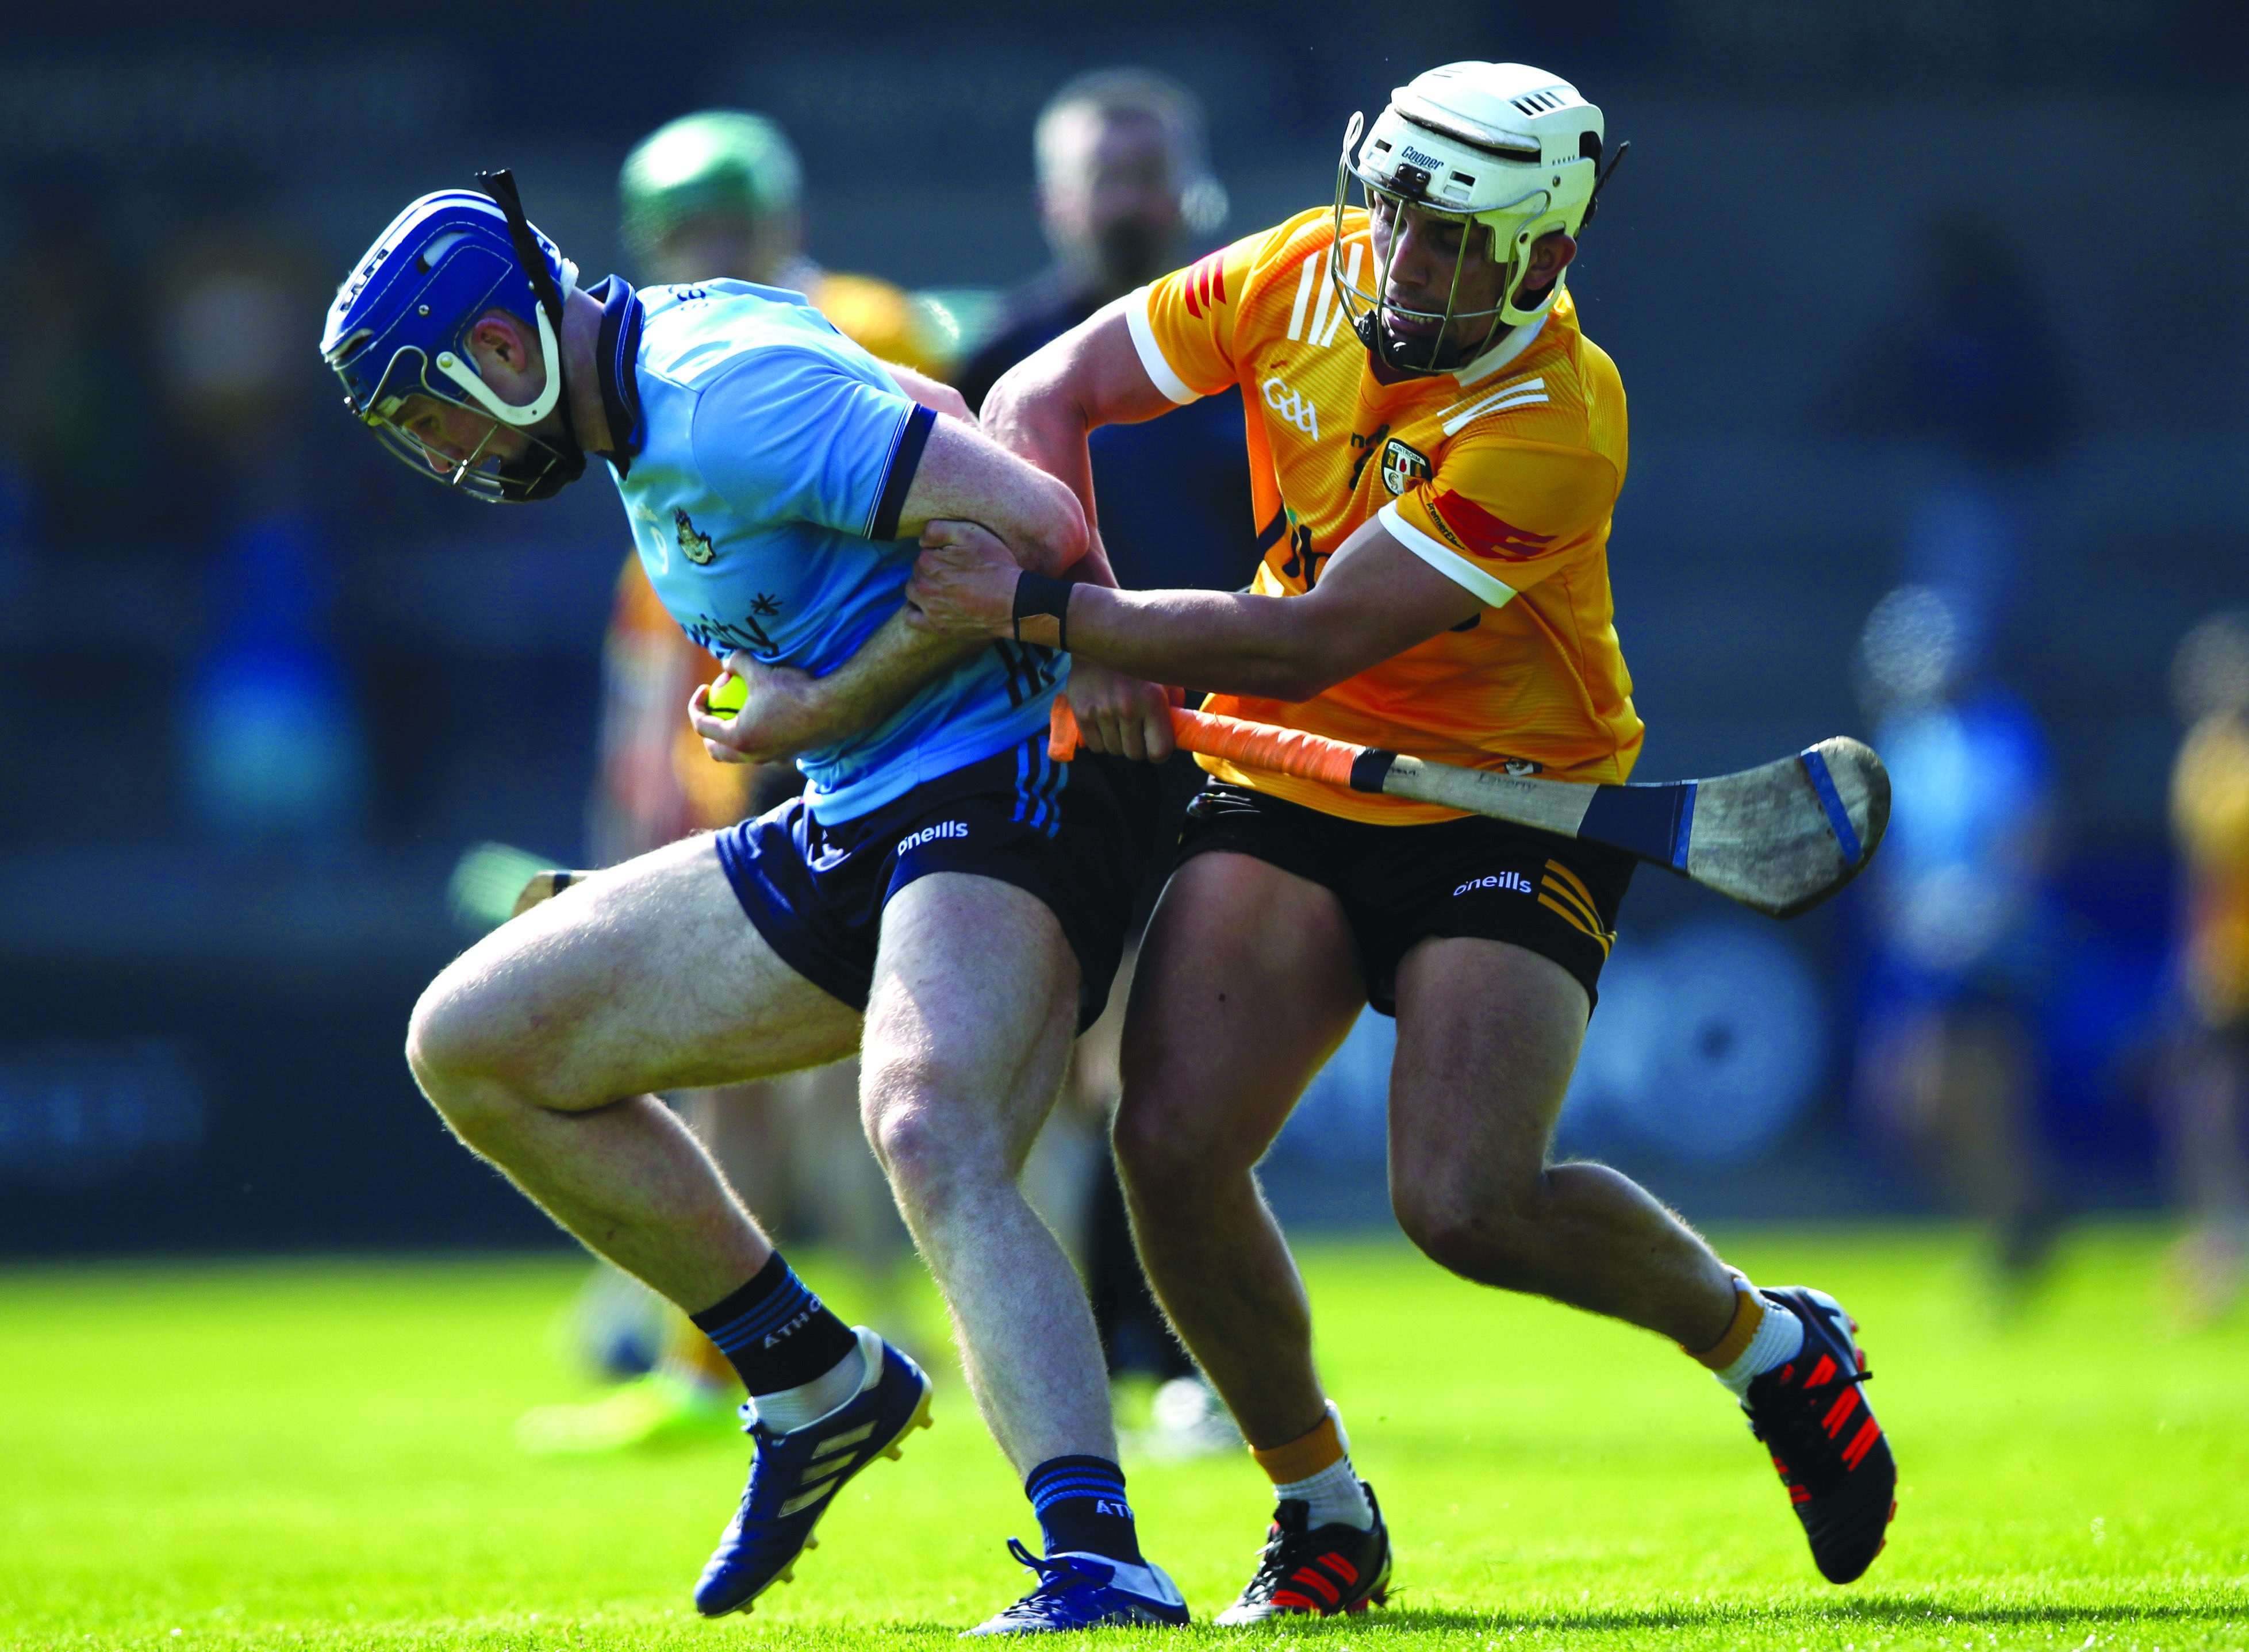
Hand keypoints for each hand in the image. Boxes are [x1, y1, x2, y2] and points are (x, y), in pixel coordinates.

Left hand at [688, 649, 813, 764]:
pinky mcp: (788, 756)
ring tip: (737, 716)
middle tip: (713, 712)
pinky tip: (765, 720)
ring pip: (740, 755)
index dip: (696, 705)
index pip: (702, 726)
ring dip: (732, 738)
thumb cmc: (794, 692)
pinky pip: (762, 752)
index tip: (705, 689)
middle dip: (708, 733)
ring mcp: (771, 759)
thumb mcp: (760, 671)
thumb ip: (738, 662)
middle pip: (716, 751)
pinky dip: (756, 739)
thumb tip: (726, 660)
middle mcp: (751, 755)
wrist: (833, 710)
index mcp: (738, 738)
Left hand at [907, 519, 1020, 637]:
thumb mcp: (971, 533)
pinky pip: (910, 617)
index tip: (956, 557)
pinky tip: (926, 605)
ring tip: (942, 587)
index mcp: (929, 561)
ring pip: (912, 591)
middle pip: (917, 571)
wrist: (1013, 602)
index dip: (939, 552)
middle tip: (954, 572)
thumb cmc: (995, 565)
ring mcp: (929, 608)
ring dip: (922, 586)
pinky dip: (914, 610)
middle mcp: (924, 585)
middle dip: (931, 569)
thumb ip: (938, 529)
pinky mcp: (936, 626)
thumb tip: (921, 540)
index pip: (924, 552)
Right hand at [1066, 663, 1180, 761]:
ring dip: (1119, 743)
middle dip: (1139, 746)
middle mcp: (1127, 707)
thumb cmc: (1139, 661)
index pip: (1159, 752)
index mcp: (1152, 700)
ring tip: (1120, 724)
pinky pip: (1095, 746)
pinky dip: (1101, 741)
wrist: (1098, 640)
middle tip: (1137, 731)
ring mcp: (1102, 711)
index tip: (1156, 743)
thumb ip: (1175, 705)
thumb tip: (1179, 732)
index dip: (1159, 752)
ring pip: (1114, 751)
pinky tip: (1106, 725)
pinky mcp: (1081, 712)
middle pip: (1135, 754)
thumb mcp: (1166, 678)